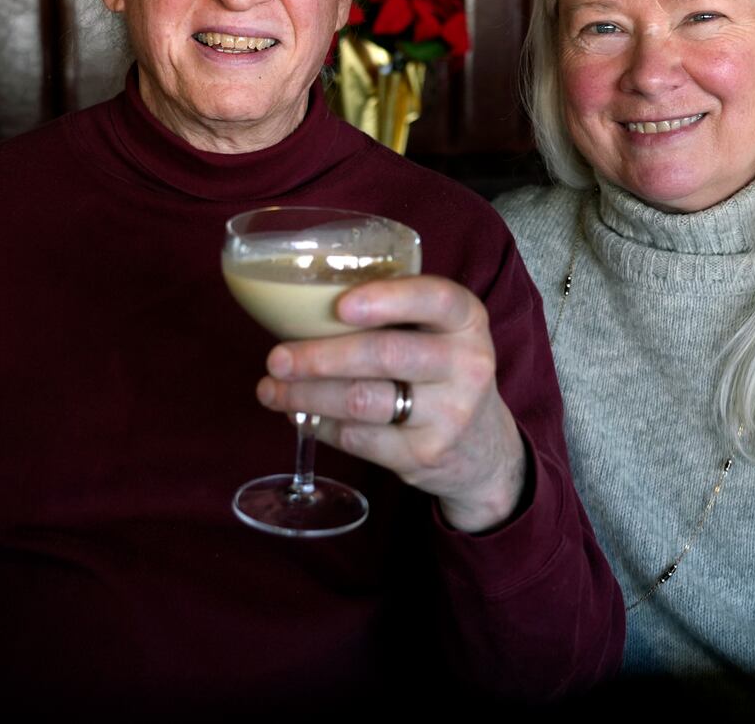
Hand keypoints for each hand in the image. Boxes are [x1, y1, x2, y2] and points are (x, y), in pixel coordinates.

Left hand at [255, 275, 526, 532]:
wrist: (483, 448)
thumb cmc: (440, 373)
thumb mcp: (440, 334)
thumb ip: (394, 315)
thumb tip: (299, 310)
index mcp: (466, 320)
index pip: (435, 299)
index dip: (387, 298)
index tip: (339, 305)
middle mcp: (466, 365)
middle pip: (384, 354)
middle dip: (320, 356)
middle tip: (276, 358)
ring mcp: (448, 415)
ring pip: (362, 401)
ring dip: (306, 396)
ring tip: (271, 389)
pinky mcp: (424, 455)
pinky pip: (357, 438)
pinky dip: (319, 425)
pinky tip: (301, 415)